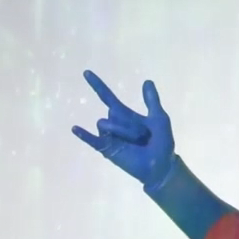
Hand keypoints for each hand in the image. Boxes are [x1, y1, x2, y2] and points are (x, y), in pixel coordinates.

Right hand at [71, 70, 174, 186]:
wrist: (161, 165)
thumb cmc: (162, 142)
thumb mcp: (159, 119)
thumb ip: (152, 101)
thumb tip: (147, 81)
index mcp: (125, 115)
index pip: (108, 97)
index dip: (98, 85)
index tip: (87, 73)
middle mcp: (113, 124)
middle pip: (112, 113)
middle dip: (128, 122)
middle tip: (144, 135)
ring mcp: (108, 137)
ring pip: (106, 125)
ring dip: (122, 131)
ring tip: (136, 142)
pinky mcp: (106, 149)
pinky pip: (92, 140)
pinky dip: (83, 134)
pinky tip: (76, 128)